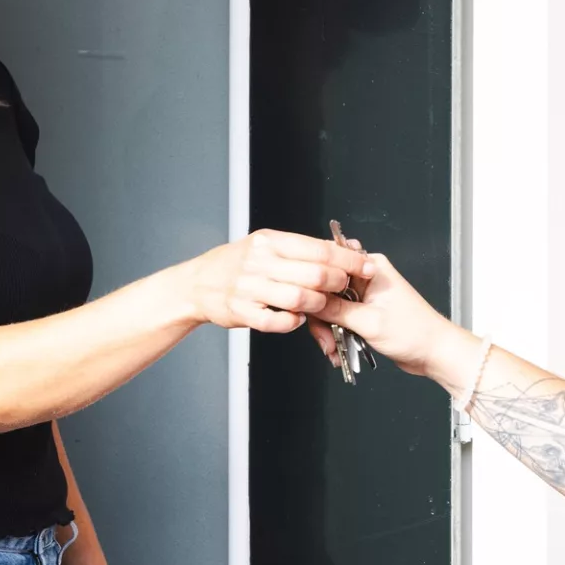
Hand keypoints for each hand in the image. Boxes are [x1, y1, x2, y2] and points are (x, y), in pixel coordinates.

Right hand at [184, 229, 374, 333]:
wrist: (197, 283)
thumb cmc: (236, 264)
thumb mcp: (265, 245)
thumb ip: (297, 250)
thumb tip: (337, 251)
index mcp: (270, 241)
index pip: (320, 249)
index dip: (348, 260)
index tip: (366, 266)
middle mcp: (260, 261)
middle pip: (315, 274)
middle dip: (338, 284)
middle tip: (345, 289)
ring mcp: (249, 287)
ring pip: (300, 299)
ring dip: (319, 305)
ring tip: (323, 305)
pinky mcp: (241, 311)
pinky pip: (276, 321)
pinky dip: (292, 322)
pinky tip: (296, 319)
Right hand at [309, 253, 478, 385]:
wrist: (434, 353)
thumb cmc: (414, 332)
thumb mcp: (368, 321)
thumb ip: (335, 310)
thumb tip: (308, 300)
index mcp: (371, 267)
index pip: (330, 265)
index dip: (314, 284)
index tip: (305, 302)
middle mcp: (366, 277)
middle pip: (327, 290)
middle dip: (322, 318)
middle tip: (325, 340)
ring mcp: (365, 295)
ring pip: (331, 307)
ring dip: (329, 331)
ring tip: (333, 350)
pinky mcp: (365, 311)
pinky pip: (341, 319)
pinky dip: (337, 335)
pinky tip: (338, 351)